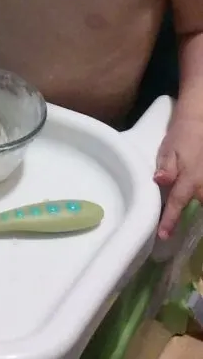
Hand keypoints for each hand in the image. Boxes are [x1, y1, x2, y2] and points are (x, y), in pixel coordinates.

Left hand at [155, 116, 202, 238]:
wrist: (200, 122)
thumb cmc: (181, 137)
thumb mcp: (169, 150)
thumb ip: (166, 168)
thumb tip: (160, 180)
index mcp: (189, 178)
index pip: (177, 203)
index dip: (170, 220)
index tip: (163, 236)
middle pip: (197, 209)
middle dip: (190, 221)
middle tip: (175, 235)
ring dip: (197, 211)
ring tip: (188, 227)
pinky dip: (201, 199)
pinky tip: (195, 202)